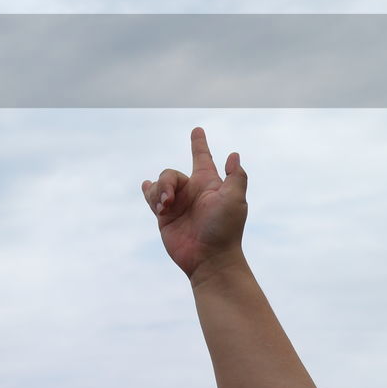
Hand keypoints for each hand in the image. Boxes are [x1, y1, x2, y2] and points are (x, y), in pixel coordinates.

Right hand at [141, 127, 247, 280]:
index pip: (202, 158)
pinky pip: (152, 198)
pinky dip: (150, 195)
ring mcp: (177, 204)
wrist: (209, 258)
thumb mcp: (235, 200)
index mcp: (208, 184)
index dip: (199, 144)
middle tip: (169, 199)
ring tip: (164, 207)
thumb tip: (233, 155)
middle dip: (166, 182)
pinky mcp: (165, 217)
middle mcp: (192, 192)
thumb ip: (236, 177)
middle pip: (171, 173)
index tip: (197, 130)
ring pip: (159, 184)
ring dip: (158, 192)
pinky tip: (151, 196)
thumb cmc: (225, 229)